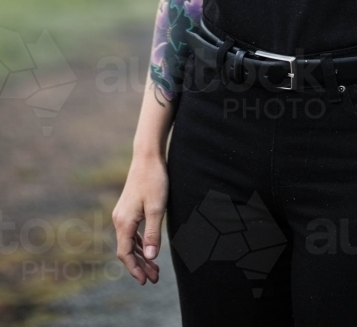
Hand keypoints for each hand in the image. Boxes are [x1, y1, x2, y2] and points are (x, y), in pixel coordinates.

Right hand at [112, 155, 168, 284]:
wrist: (148, 156)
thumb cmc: (154, 180)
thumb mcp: (157, 208)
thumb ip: (153, 234)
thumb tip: (150, 257)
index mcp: (124, 222)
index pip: (125, 254)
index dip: (135, 269)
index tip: (145, 281)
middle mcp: (119, 219)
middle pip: (127, 250)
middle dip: (140, 266)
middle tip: (154, 279)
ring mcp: (122, 213)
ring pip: (130, 242)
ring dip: (141, 255)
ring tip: (155, 268)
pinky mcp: (128, 208)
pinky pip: (132, 232)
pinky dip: (140, 243)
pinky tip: (149, 249)